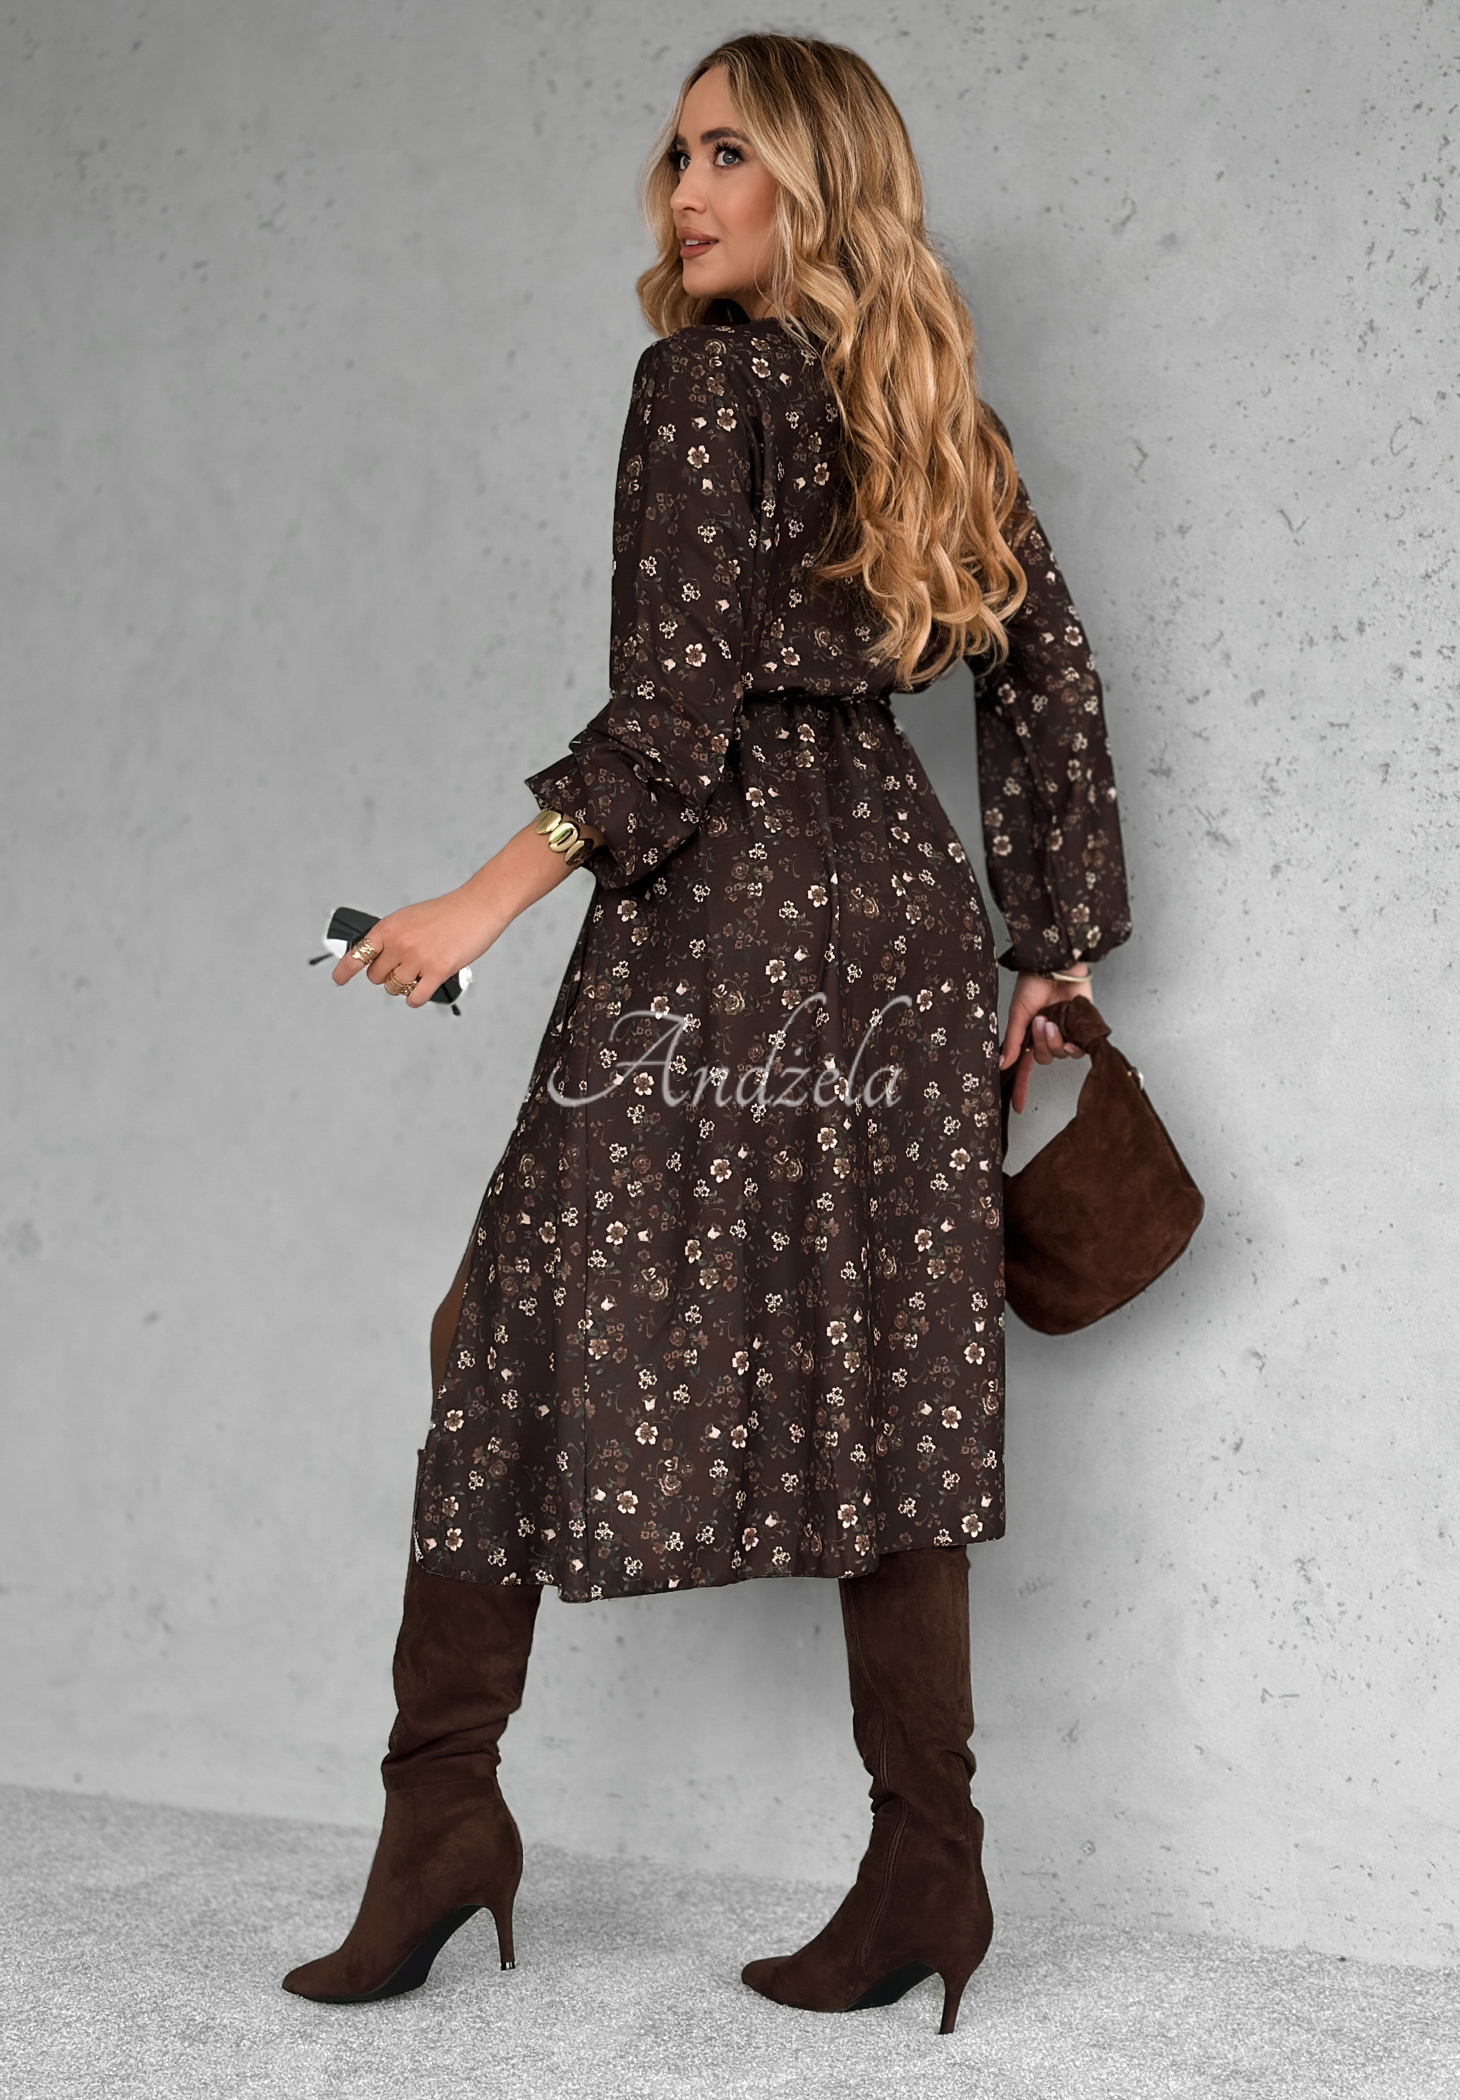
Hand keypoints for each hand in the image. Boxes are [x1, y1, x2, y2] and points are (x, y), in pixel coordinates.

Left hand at [332, 884, 503, 1007]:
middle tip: (401, 969)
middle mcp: (399, 943)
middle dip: (386, 976)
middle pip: (376, 976)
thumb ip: (394, 936)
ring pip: (394, 988)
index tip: (338, 979)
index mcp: (389, 927)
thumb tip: (383, 958)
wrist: (477, 907)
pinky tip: (422, 990)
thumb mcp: (411, 918)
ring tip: (417, 975)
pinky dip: (415, 998)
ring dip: (403, 986)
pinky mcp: (436, 972)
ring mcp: (417, 959)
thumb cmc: (449, 912)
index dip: (345, 969)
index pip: (358, 953)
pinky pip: (414, 998)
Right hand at [999, 970, 1093, 1114]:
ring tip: (1053, 1020)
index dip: (1021, 1086)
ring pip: (1061, 1054)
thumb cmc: (1034, 982)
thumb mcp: (1018, 1013)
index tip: (1017, 1106)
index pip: (1023, 1066)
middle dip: (1042, 1044)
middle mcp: (1046, 1035)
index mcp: (1028, 1033)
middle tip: (1041, 1023)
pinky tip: (1070, 1033)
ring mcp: (1065, 1032)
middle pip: (1043, 1058)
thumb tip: (1002, 1064)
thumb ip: (1012, 1041)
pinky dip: (1075, 1045)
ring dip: (1056, 1040)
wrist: (1057, 964)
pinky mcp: (1082, 1027)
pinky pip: (1079, 1048)